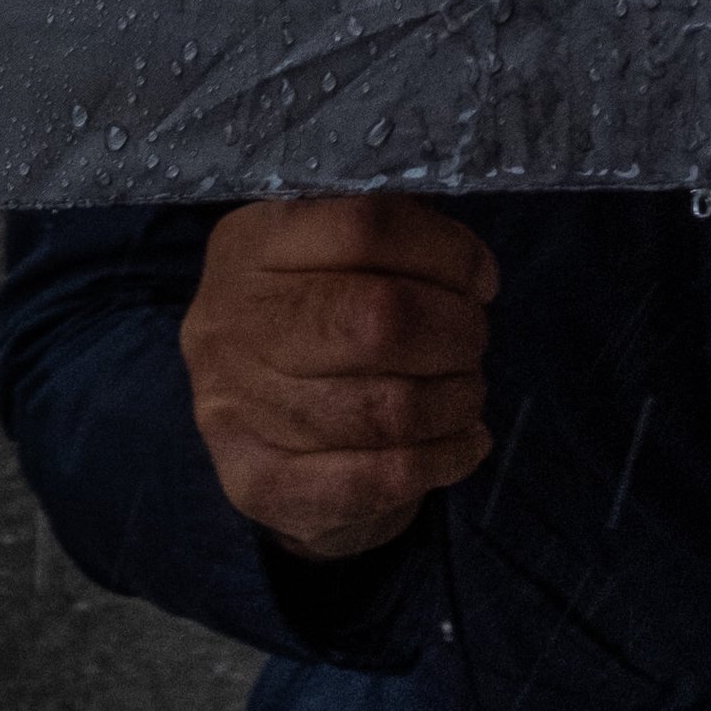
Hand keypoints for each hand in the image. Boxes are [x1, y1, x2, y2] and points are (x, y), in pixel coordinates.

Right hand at [180, 193, 497, 563]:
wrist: (251, 429)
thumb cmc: (316, 320)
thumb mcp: (334, 255)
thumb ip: (394, 235)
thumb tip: (473, 267)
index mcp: (251, 245)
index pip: (366, 226)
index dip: (447, 252)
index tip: (481, 279)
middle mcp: (229, 322)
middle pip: (379, 320)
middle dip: (456, 332)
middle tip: (472, 340)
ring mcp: (235, 409)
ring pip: (387, 409)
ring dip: (455, 401)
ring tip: (467, 392)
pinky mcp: (257, 484)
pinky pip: (376, 479)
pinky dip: (442, 459)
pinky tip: (463, 443)